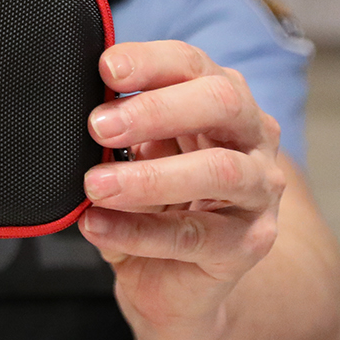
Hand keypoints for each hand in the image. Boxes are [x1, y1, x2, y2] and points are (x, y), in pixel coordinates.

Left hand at [78, 41, 285, 339]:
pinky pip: (194, 235)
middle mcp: (251, 137)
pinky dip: (138, 231)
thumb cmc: (152, 200)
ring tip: (96, 186)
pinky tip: (97, 227)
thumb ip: (118, 130)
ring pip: (219, 170)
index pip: (191, 65)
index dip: (150, 61)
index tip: (105, 68)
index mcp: (220, 100)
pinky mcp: (250, 243)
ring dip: (149, 176)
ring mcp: (258, 190)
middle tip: (99, 126)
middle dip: (155, 110)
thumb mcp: (133, 155)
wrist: (172, 278)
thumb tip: (81, 110)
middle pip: (221, 102)